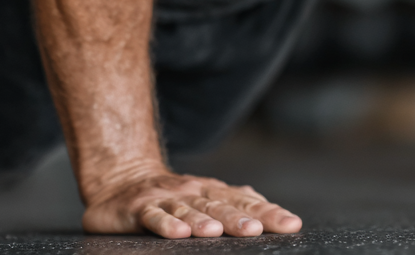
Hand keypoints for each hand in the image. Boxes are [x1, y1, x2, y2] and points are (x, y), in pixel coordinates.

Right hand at [82, 170, 302, 236]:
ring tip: (216, 232)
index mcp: (214, 192)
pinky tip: (178, 233)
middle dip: (239, 219)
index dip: (269, 214)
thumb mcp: (205, 198)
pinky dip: (166, 224)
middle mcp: (195, 192)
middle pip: (220, 206)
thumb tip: (270, 213)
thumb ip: (234, 203)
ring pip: (188, 210)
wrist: (124, 179)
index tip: (290, 225)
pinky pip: (154, 217)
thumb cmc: (173, 195)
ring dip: (203, 221)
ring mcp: (168, 198)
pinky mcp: (141, 208)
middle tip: (257, 231)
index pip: (246, 203)